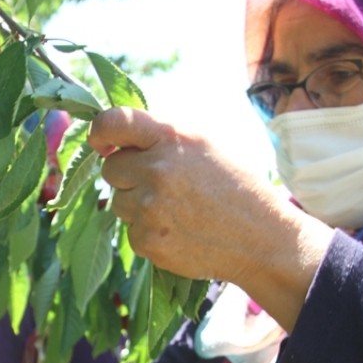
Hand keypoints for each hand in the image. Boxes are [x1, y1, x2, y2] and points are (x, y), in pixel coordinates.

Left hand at [87, 107, 334, 330]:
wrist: (262, 237)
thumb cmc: (238, 186)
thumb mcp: (208, 144)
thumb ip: (164, 136)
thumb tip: (119, 136)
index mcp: (172, 138)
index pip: (114, 122)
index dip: (100, 132)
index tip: (102, 143)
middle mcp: (157, 170)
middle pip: (111, 169)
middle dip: (128, 175)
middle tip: (159, 184)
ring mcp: (150, 208)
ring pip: (119, 202)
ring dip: (138, 205)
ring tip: (177, 209)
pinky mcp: (148, 241)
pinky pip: (131, 232)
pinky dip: (149, 232)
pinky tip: (180, 231)